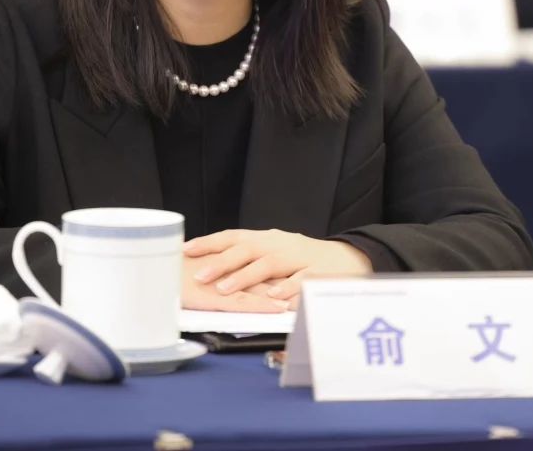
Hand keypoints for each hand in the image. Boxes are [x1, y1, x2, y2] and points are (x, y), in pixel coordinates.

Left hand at [183, 229, 372, 305]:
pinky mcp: (317, 273)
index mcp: (266, 239)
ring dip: (245, 276)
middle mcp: (279, 244)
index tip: (184, 249)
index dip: (209, 242)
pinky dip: (285, 287)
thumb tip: (208, 265)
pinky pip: (299, 280)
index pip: (233, 236)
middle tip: (199, 275)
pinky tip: (272, 295)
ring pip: (269, 264)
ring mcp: (299, 258)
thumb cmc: (302, 260)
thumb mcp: (273, 253)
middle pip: (247, 249)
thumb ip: (247, 258)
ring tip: (225, 289)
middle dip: (221, 262)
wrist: (347, 259)